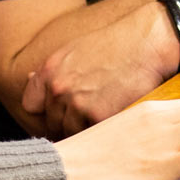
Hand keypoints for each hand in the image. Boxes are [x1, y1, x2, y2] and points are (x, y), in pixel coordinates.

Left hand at [22, 5, 174, 137]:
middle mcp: (58, 88)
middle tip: (88, 119)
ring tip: (102, 123)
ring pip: (71, 133)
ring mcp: (78, 104)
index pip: (31, 105)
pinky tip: (114, 123)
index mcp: (49, 70)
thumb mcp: (75, 49)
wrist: (149, 42)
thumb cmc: (117, 44)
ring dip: (85, 131)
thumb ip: (53, 70)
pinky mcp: (100, 116)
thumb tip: (30, 79)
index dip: (46, 111)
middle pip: (52, 123)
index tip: (60, 113)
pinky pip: (92, 137)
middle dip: (67, 123)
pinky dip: (102, 134)